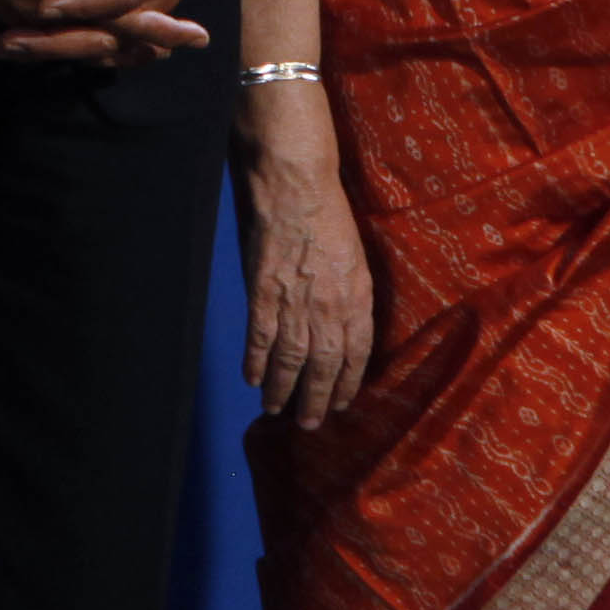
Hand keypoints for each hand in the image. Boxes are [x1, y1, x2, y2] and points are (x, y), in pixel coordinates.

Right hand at [0, 0, 239, 69]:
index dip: (162, 26)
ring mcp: (17, 17)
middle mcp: (42, 15)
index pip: (123, 17)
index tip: (196, 35)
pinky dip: (73, 43)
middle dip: (142, 45)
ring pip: (72, 45)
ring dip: (109, 49)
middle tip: (178, 50)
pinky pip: (46, 39)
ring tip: (142, 53)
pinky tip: (87, 39)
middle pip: (101, 42)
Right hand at [231, 83, 374, 426]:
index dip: (347, 381)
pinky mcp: (263, 293)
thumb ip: (352, 291)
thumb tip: (346, 319)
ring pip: (290, 362)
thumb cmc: (331, 212)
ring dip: (283, 391)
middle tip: (311, 424)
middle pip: (324, 366)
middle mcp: (329, 307)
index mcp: (357, 296)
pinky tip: (252, 379)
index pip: (356, 352)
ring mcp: (295, 303)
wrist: (296, 185)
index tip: (342, 402)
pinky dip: (256, 362)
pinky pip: (260, 339)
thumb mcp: (357, 254)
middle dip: (317, 400)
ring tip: (277, 411)